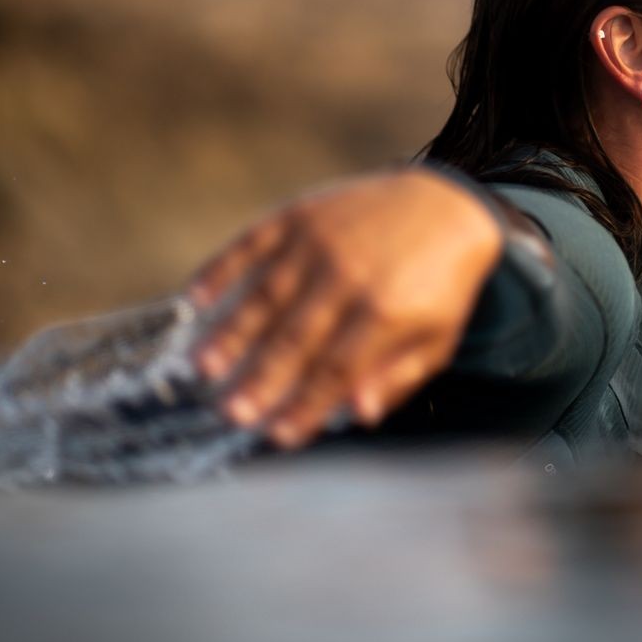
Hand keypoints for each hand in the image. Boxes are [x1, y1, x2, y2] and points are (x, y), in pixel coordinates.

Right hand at [185, 167, 502, 448]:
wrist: (447, 204)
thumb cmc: (440, 284)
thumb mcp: (437, 338)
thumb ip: (397, 377)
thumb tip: (358, 414)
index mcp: (386, 312)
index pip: (337, 370)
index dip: (305, 405)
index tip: (276, 436)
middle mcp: (348, 276)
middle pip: (295, 338)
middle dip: (260, 379)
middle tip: (229, 413)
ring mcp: (320, 242)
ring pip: (265, 294)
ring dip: (231, 332)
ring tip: (202, 367)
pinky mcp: (300, 214)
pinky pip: (251, 243)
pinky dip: (220, 269)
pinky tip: (193, 299)